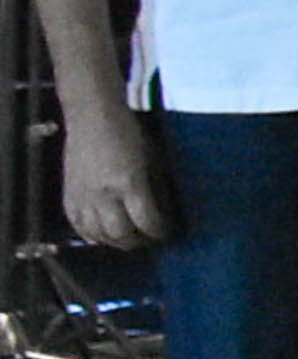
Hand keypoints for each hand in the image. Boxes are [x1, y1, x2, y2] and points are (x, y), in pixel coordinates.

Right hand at [57, 101, 165, 249]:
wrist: (92, 116)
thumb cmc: (128, 133)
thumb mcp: (152, 158)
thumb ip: (155, 186)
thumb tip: (164, 210)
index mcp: (129, 183)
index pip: (146, 221)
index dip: (159, 232)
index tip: (167, 233)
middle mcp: (104, 194)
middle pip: (121, 234)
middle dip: (138, 242)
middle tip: (149, 240)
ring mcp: (83, 196)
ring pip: (98, 235)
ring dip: (115, 242)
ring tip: (128, 240)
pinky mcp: (68, 195)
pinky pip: (77, 226)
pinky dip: (91, 236)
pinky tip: (102, 236)